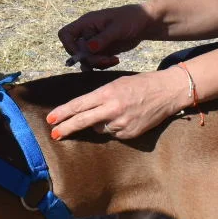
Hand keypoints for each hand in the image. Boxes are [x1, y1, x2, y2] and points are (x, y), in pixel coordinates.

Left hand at [45, 69, 188, 141]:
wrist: (167, 92)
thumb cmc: (141, 84)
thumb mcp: (117, 84)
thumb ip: (100, 98)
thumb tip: (86, 114)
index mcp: (107, 93)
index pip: (79, 105)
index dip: (63, 113)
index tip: (50, 120)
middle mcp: (112, 109)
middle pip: (82, 121)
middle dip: (66, 128)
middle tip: (54, 134)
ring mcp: (122, 124)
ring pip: (99, 129)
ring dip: (100, 123)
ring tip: (116, 111)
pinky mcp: (130, 134)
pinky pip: (114, 134)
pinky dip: (115, 128)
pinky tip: (126, 118)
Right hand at [57, 5, 150, 68]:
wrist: (143, 23)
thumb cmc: (130, 18)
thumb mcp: (117, 28)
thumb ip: (103, 38)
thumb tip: (89, 49)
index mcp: (86, 23)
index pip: (65, 34)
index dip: (68, 46)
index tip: (81, 53)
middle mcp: (87, 33)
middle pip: (77, 51)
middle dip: (90, 59)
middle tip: (106, 59)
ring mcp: (94, 43)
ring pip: (86, 60)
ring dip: (97, 64)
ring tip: (113, 60)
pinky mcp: (102, 51)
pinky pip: (96, 63)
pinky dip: (104, 64)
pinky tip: (116, 59)